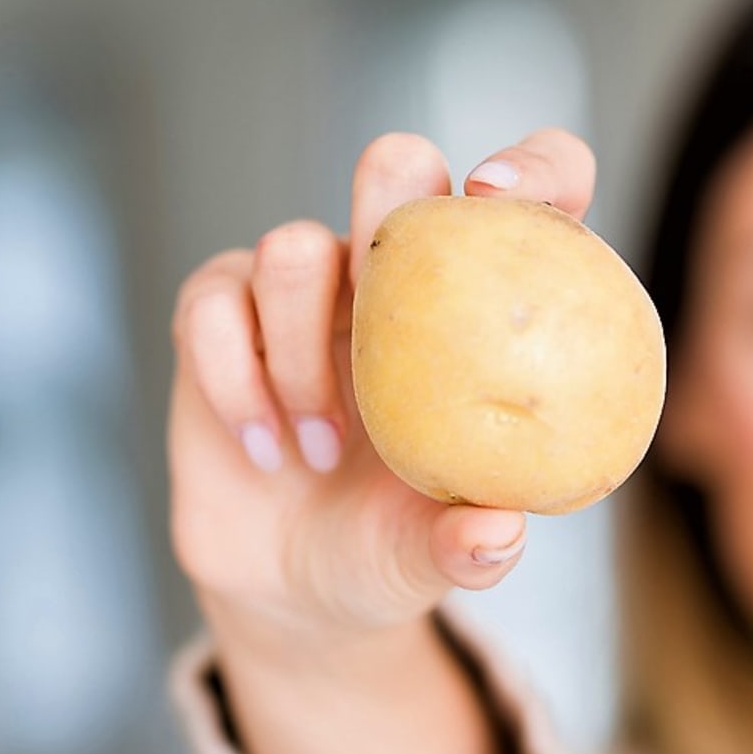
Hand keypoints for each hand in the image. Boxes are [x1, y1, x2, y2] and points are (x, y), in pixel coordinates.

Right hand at [167, 129, 597, 641]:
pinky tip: (267, 450)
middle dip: (390, 206)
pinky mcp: (221, 313)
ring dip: (302, 352)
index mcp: (483, 308)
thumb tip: (496, 533)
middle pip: (399, 165)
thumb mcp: (440, 555)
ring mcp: (307, 287)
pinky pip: (213, 301)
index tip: (498, 194)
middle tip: (379, 300)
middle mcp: (398, 275)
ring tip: (323, 450)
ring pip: (293, 247)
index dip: (538, 167)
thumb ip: (472, 545)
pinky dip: (235, 378)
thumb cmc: (396, 548)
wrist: (297, 588)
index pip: (538, 192)